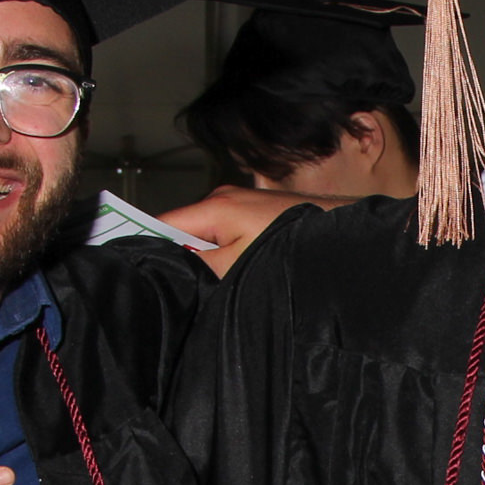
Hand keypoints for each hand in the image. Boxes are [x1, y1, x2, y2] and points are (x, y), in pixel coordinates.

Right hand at [160, 185, 353, 277]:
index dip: (147, 248)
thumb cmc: (295, 245)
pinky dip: (223, 252)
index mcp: (213, 206)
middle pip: (181, 230)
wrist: (343, 232)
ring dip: (204, 257)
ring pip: (205, 234)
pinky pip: (226, 234)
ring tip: (212, 280)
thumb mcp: (240, 265)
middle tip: (179, 285)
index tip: (141, 273)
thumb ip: (201, 264)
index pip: (161, 224)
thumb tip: (171, 266)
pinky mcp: (256, 214)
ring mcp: (240, 204)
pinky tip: (235, 270)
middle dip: (178, 256)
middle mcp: (222, 198)